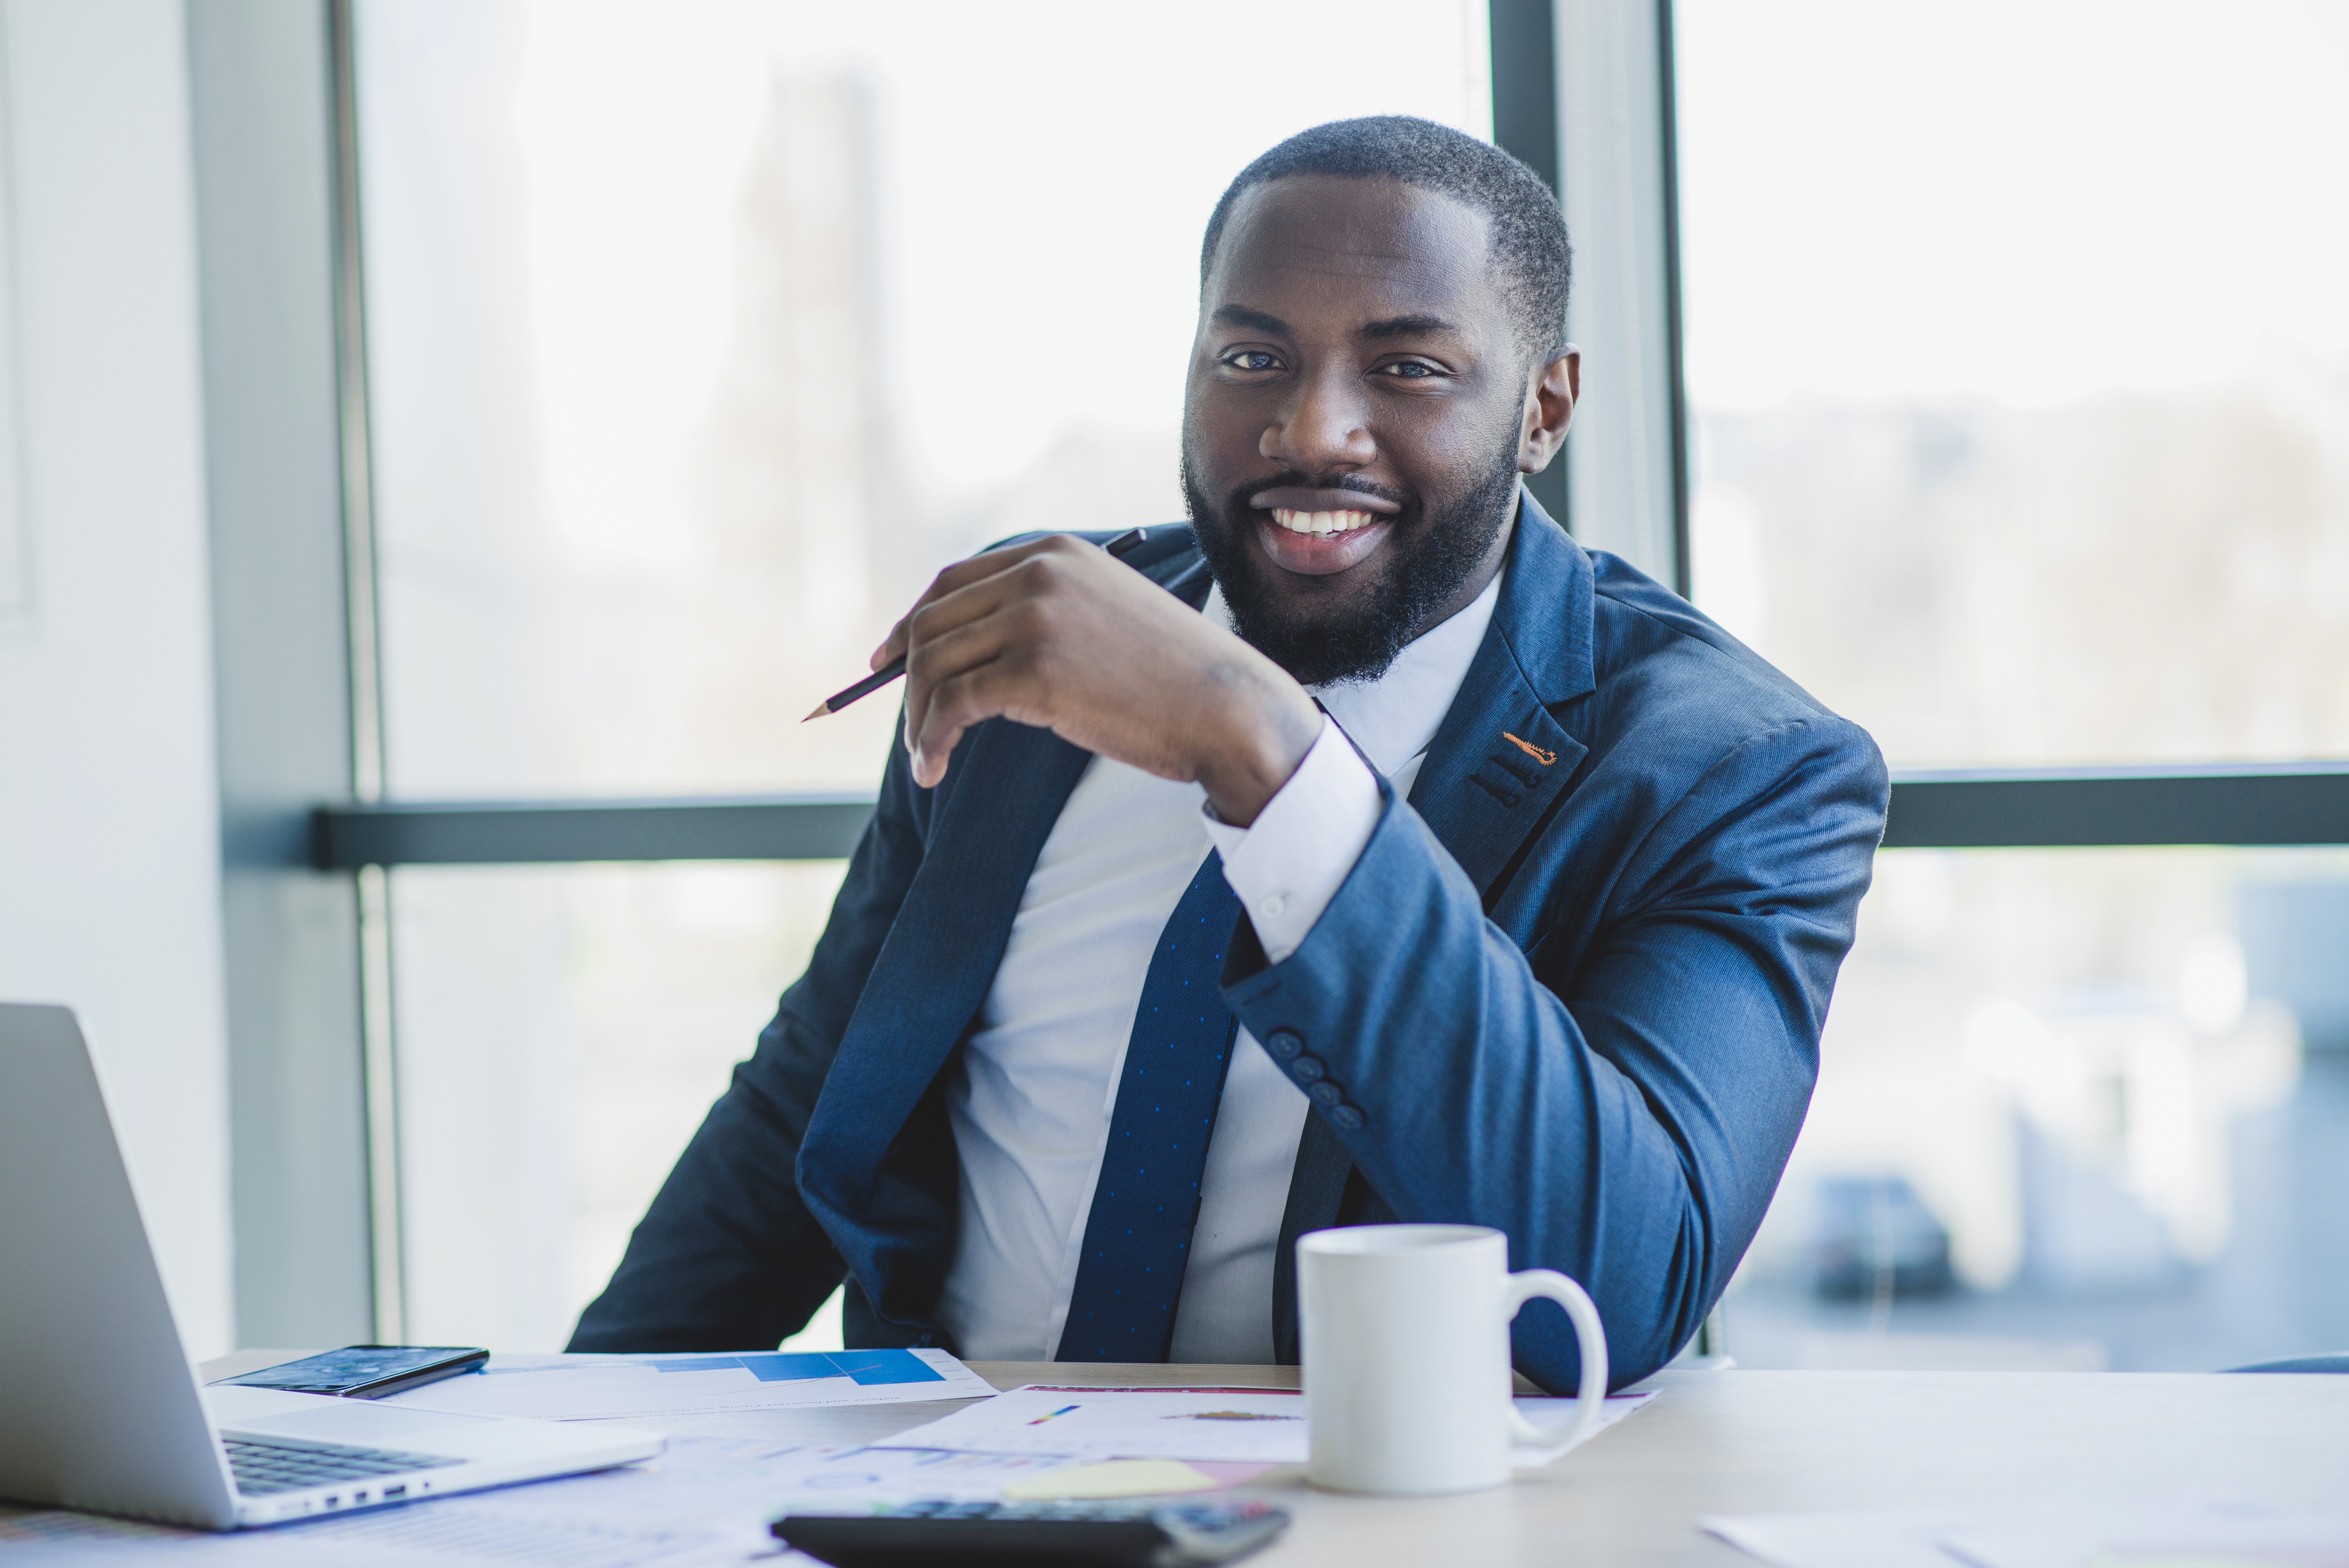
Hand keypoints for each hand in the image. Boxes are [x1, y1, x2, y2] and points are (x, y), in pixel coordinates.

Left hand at [873, 535, 1323, 824]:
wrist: (1228, 708)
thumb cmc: (1173, 679)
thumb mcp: (1104, 617)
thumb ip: (1046, 614)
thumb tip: (975, 653)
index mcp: (1054, 553)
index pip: (953, 581)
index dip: (911, 623)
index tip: (889, 661)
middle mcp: (1038, 574)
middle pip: (932, 621)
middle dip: (907, 679)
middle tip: (910, 726)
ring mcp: (1034, 617)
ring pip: (933, 664)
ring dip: (917, 718)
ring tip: (925, 758)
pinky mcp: (1033, 670)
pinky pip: (951, 704)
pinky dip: (930, 740)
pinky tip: (934, 768)